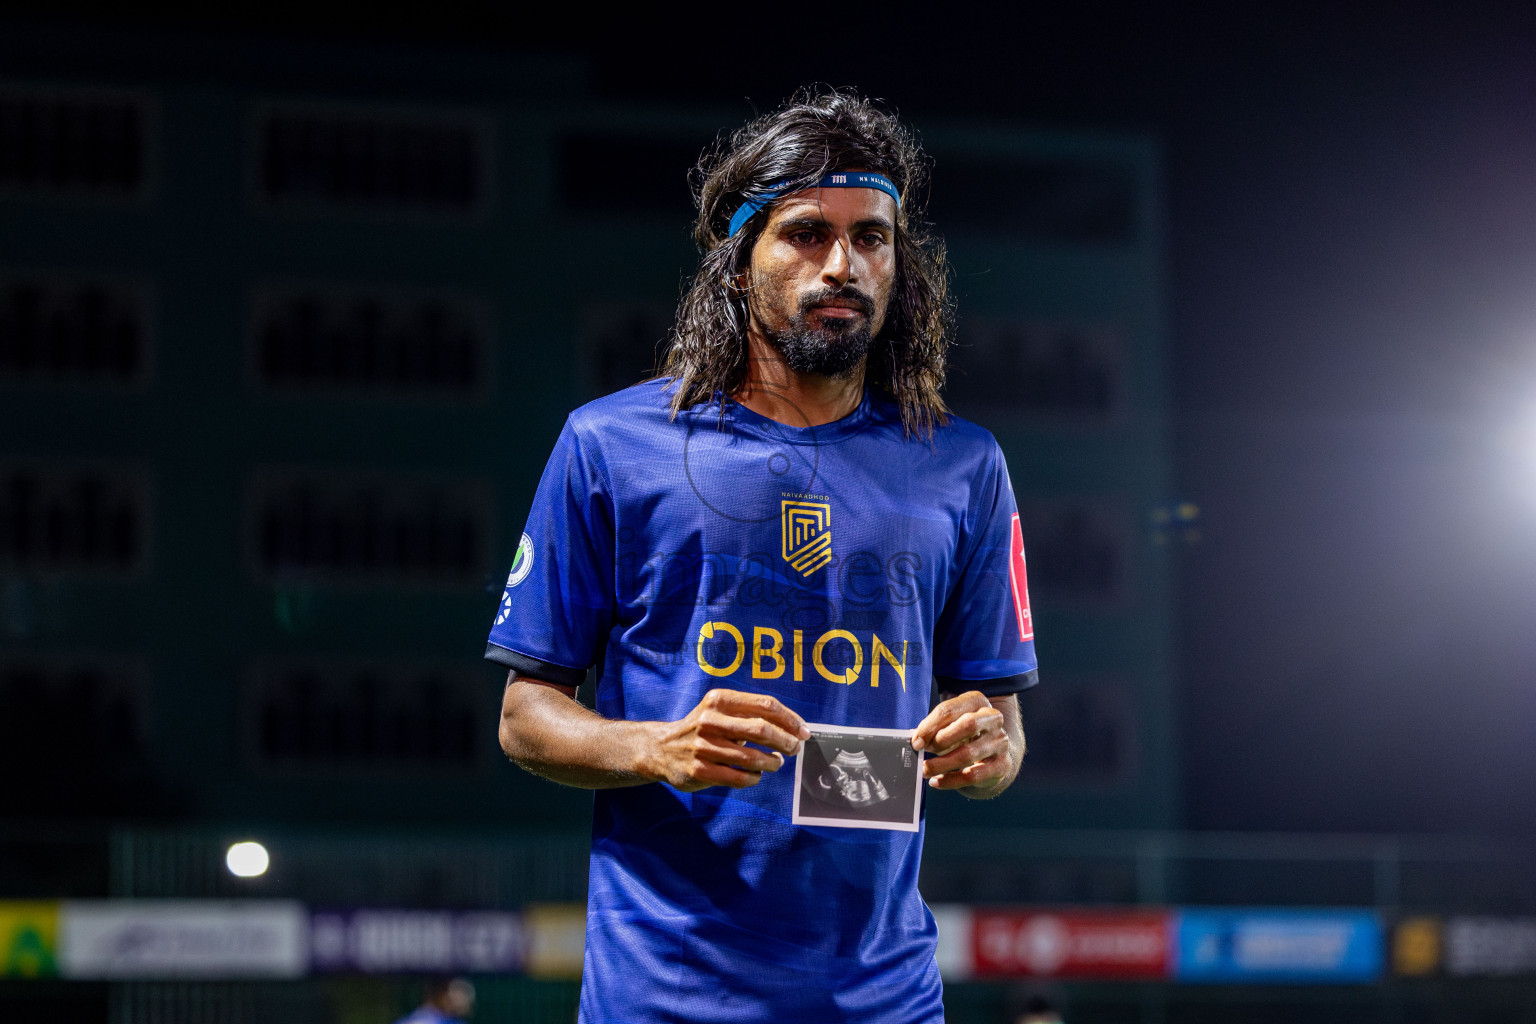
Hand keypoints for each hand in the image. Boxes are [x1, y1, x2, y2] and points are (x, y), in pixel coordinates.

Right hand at [642, 689, 810, 791]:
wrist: (662, 748)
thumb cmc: (703, 728)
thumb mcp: (720, 710)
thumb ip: (751, 714)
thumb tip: (795, 728)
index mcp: (719, 700)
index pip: (766, 706)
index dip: (790, 720)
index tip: (803, 731)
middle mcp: (710, 721)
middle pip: (763, 730)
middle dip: (786, 742)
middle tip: (795, 749)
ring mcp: (704, 747)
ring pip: (753, 758)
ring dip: (772, 763)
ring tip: (776, 762)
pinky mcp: (701, 770)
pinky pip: (740, 778)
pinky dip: (755, 778)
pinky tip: (756, 774)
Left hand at [911, 691, 1018, 793]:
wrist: (993, 755)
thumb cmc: (964, 735)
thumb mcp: (950, 725)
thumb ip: (934, 729)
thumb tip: (916, 741)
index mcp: (977, 701)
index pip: (951, 709)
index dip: (930, 726)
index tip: (916, 741)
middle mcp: (993, 719)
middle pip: (968, 725)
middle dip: (941, 740)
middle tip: (923, 752)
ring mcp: (1000, 742)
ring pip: (968, 753)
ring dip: (941, 764)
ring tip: (925, 770)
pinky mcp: (1002, 765)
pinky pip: (973, 775)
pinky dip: (951, 780)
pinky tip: (937, 781)